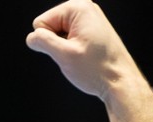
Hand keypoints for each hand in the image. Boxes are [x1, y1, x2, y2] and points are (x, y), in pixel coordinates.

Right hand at [25, 0, 141, 101]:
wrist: (121, 83)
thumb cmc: (96, 69)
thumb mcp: (64, 55)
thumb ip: (43, 41)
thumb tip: (31, 37)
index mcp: (78, 7)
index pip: (41, 23)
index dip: (50, 42)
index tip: (70, 51)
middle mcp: (85, 8)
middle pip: (50, 26)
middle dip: (58, 45)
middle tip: (78, 56)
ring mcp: (89, 19)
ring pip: (59, 35)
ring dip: (66, 49)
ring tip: (84, 57)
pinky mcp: (92, 30)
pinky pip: (70, 39)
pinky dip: (74, 50)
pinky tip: (87, 57)